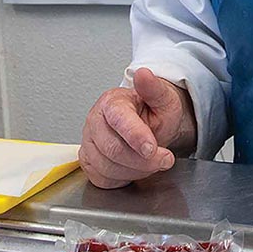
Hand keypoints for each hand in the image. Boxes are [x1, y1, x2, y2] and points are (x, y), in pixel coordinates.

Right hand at [79, 68, 197, 188]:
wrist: (150, 123)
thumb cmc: (154, 110)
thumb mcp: (163, 98)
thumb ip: (154, 88)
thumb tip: (143, 73)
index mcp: (111, 102)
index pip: (119, 120)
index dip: (136, 136)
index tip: (152, 148)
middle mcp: (94, 121)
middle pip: (112, 149)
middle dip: (142, 160)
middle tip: (164, 159)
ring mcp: (88, 142)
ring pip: (107, 167)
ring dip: (136, 170)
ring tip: (152, 161)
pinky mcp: (88, 161)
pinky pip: (102, 178)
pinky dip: (123, 178)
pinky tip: (135, 167)